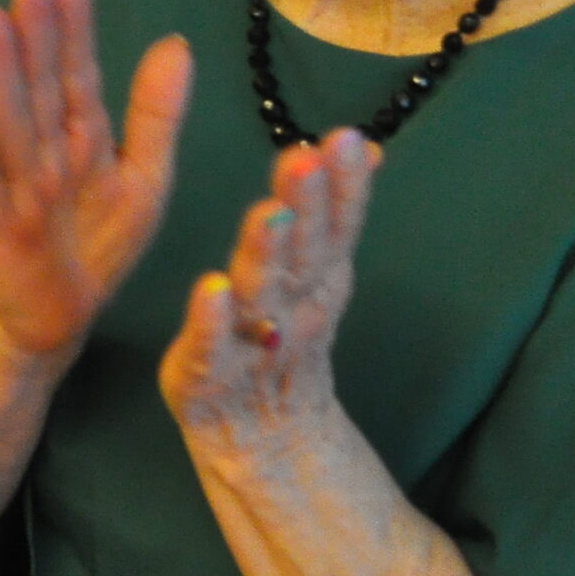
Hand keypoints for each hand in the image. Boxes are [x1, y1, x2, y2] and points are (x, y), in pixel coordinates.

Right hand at [0, 0, 193, 363]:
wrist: (59, 319)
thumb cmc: (97, 243)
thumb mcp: (145, 179)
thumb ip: (156, 114)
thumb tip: (176, 42)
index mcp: (80, 135)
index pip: (76, 72)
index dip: (73, 28)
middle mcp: (44, 152)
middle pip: (38, 86)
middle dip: (33, 35)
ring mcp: (16, 188)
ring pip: (10, 125)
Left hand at [161, 129, 378, 458]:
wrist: (267, 435)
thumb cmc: (284, 336)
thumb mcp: (319, 270)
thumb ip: (336, 209)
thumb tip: (364, 145)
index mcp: (318, 276)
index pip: (337, 225)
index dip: (344, 185)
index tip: (347, 140)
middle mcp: (292, 304)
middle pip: (303, 251)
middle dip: (305, 204)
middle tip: (304, 159)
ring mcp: (254, 340)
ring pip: (261, 292)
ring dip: (264, 252)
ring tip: (265, 214)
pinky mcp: (210, 370)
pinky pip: (212, 344)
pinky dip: (213, 319)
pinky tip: (211, 288)